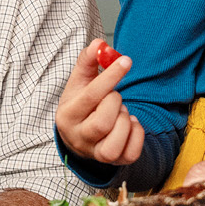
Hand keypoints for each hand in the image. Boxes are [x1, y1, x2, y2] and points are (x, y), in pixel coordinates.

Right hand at [55, 39, 143, 166]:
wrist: (79, 134)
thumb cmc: (81, 104)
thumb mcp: (79, 81)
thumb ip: (87, 61)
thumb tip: (99, 44)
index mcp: (67, 115)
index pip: (91, 96)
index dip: (111, 76)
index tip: (126, 60)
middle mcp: (79, 138)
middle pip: (102, 122)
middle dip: (115, 103)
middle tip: (115, 97)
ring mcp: (95, 153)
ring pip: (115, 142)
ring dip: (125, 121)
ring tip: (120, 112)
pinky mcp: (113, 162)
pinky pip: (130, 153)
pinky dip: (137, 135)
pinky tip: (130, 124)